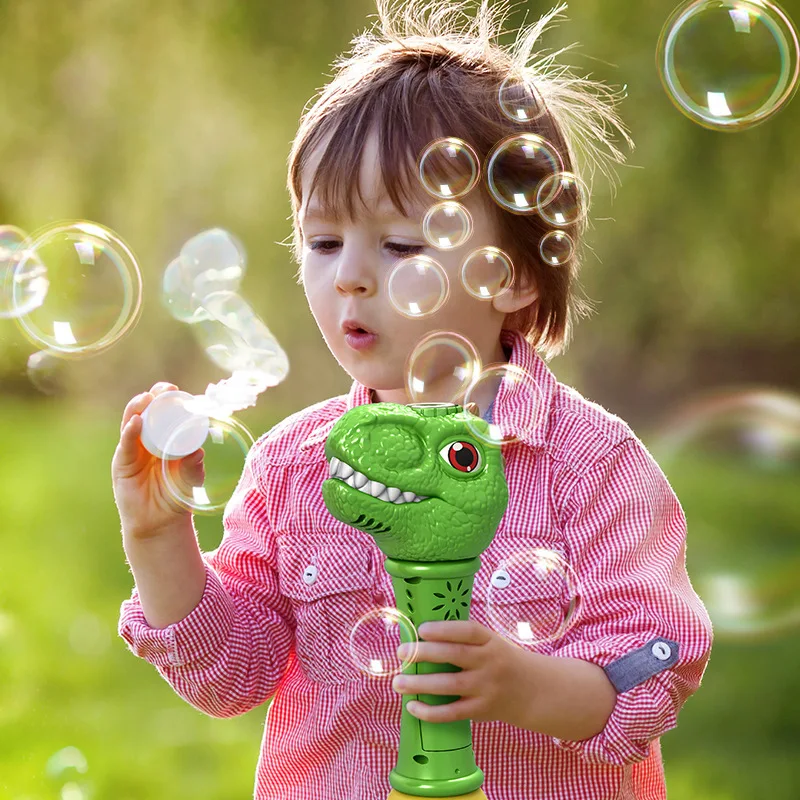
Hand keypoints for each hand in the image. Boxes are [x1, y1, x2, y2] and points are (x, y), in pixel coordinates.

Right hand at [112, 382, 203, 539]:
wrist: (159, 524)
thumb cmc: (177, 497)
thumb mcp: (190, 480)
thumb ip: (194, 467)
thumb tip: (198, 452)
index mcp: (165, 440)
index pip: (165, 414)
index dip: (169, 400)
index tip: (177, 390)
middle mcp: (147, 441)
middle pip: (147, 413)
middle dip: (154, 397)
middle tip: (165, 389)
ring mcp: (133, 451)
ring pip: (132, 423)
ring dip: (138, 408)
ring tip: (146, 399)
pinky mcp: (122, 464)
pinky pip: (126, 444)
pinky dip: (130, 431)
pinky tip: (136, 423)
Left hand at [391, 619, 540, 728]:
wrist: (532, 691)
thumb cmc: (500, 660)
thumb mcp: (490, 642)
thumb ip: (463, 640)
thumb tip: (420, 637)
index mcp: (490, 641)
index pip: (467, 631)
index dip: (444, 630)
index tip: (421, 629)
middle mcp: (489, 663)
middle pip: (454, 656)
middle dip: (424, 653)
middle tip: (401, 652)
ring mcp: (486, 688)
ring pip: (449, 685)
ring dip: (420, 684)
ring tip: (398, 682)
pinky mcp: (481, 710)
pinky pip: (452, 713)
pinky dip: (431, 712)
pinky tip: (412, 706)